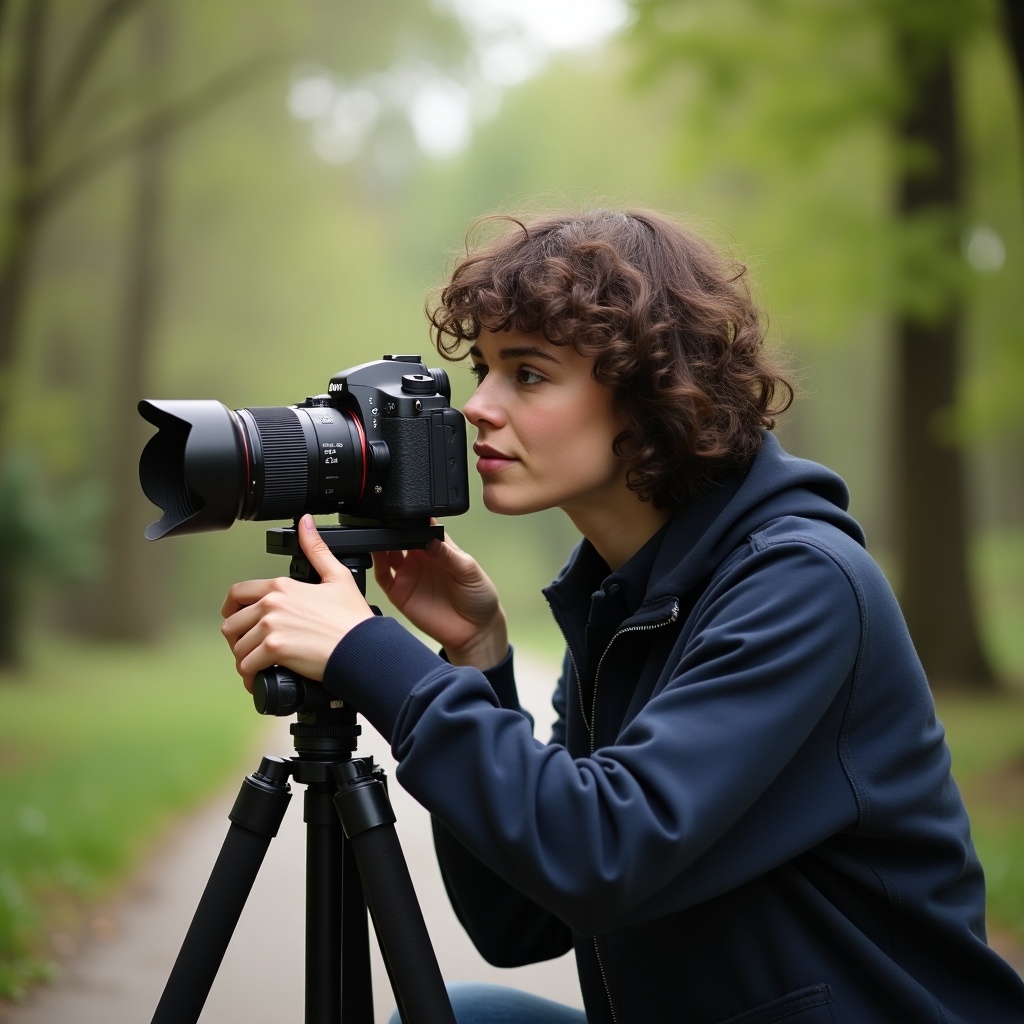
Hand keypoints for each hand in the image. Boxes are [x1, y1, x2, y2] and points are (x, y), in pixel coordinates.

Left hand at [221, 515, 372, 691]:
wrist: (362, 648)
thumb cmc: (352, 619)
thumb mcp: (337, 576)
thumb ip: (316, 549)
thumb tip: (305, 522)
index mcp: (281, 587)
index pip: (237, 593)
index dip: (231, 609)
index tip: (237, 620)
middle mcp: (271, 604)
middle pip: (231, 623)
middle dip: (238, 639)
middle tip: (250, 648)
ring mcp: (271, 627)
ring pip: (238, 647)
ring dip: (244, 659)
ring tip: (257, 666)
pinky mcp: (275, 650)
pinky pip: (247, 666)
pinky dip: (250, 677)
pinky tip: (260, 679)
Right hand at [373, 527, 507, 669]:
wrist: (474, 631)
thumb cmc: (478, 597)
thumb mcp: (469, 570)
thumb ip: (448, 554)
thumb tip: (431, 538)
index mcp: (438, 547)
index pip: (421, 526)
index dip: (414, 520)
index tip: (410, 516)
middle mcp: (420, 558)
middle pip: (400, 536)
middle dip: (394, 528)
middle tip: (392, 525)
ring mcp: (408, 574)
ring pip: (386, 552)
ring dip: (381, 542)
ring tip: (382, 537)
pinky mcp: (399, 592)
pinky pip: (381, 576)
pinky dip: (376, 564)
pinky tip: (378, 555)